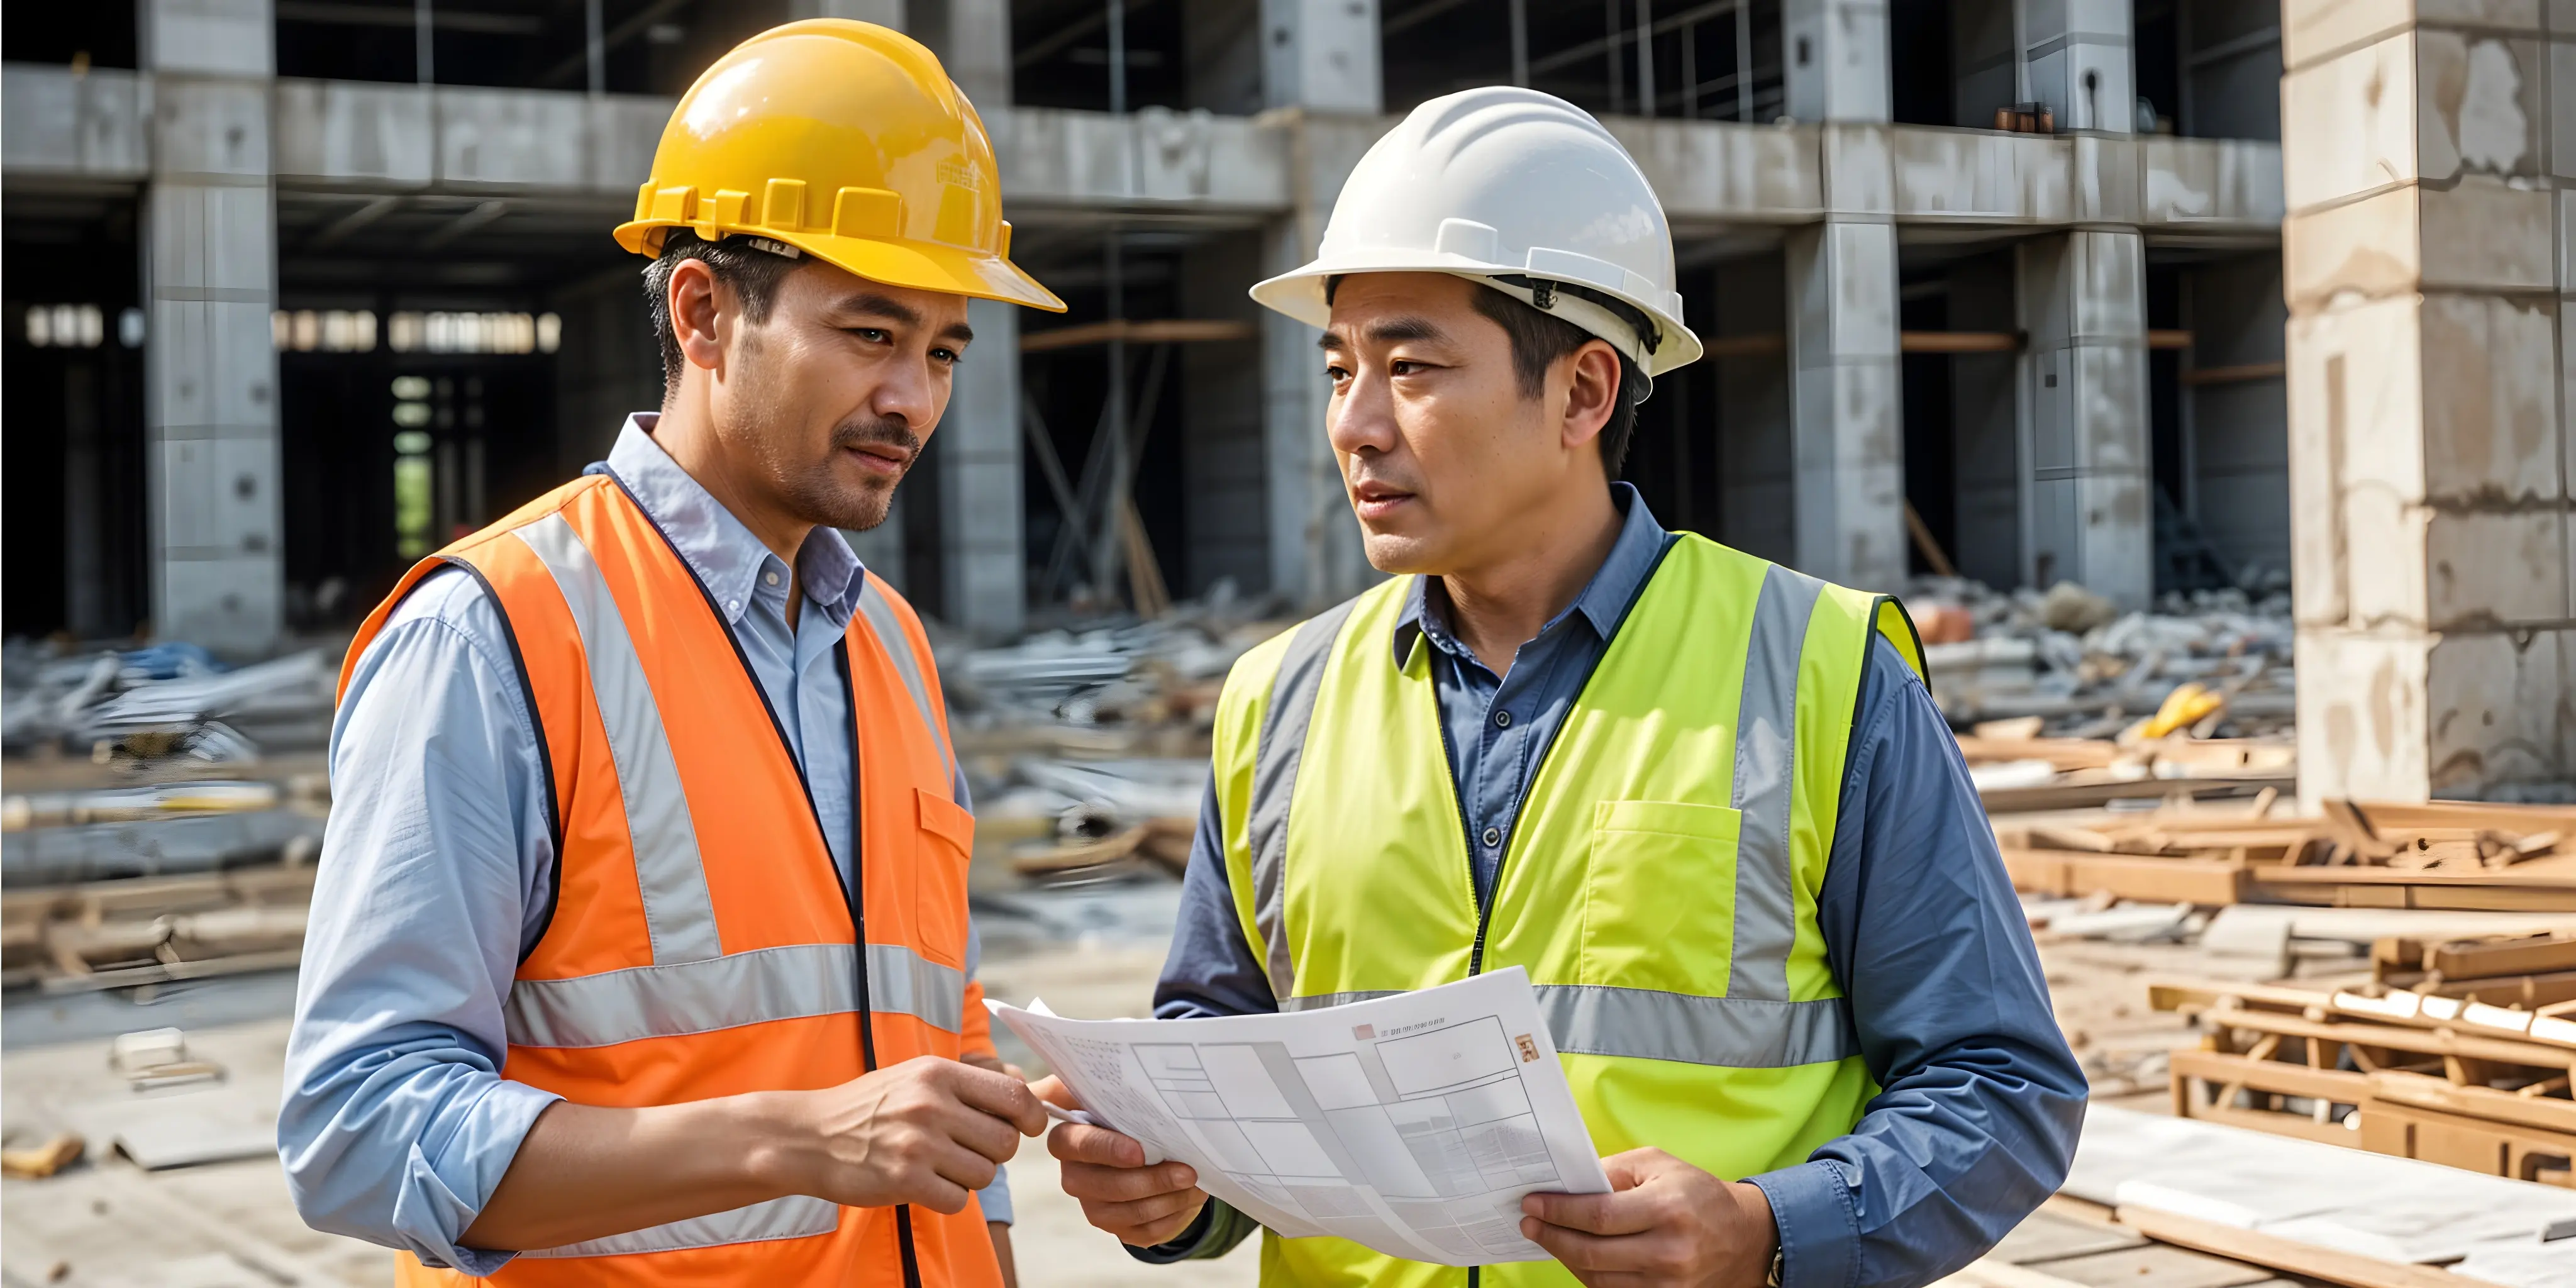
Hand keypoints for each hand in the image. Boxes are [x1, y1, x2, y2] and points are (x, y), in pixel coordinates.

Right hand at [770, 1056, 1046, 1215]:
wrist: (808, 1136)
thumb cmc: (871, 1106)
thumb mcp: (916, 1075)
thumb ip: (967, 1083)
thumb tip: (1027, 1093)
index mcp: (938, 1074)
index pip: (1013, 1093)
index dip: (1030, 1115)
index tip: (1027, 1127)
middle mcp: (931, 1105)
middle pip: (1005, 1141)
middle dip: (995, 1152)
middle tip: (968, 1150)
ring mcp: (917, 1144)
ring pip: (985, 1174)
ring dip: (970, 1177)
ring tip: (939, 1166)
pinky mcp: (904, 1180)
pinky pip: (959, 1200)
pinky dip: (948, 1198)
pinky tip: (925, 1185)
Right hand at [1035, 1075, 1208, 1245]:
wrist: (1145, 1144)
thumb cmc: (1123, 1111)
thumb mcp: (1105, 1087)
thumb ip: (1089, 1074)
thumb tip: (1085, 1061)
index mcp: (1067, 1140)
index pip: (1076, 1146)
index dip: (1106, 1150)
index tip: (1139, 1150)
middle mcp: (1075, 1177)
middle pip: (1107, 1187)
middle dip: (1151, 1180)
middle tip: (1187, 1170)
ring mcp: (1095, 1207)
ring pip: (1130, 1213)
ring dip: (1167, 1198)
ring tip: (1195, 1181)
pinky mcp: (1119, 1228)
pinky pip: (1146, 1231)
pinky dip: (1173, 1215)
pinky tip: (1190, 1196)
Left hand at [1520, 1148, 1778, 1286]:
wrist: (1744, 1236)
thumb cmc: (1697, 1194)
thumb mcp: (1659, 1165)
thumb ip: (1613, 1171)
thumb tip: (1569, 1184)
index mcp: (1666, 1209)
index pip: (1598, 1216)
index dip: (1559, 1211)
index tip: (1532, 1203)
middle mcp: (1668, 1251)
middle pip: (1592, 1253)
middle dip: (1552, 1236)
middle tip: (1529, 1223)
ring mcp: (1668, 1283)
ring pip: (1598, 1278)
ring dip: (1566, 1257)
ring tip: (1549, 1237)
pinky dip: (1590, 1275)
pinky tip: (1576, 1256)